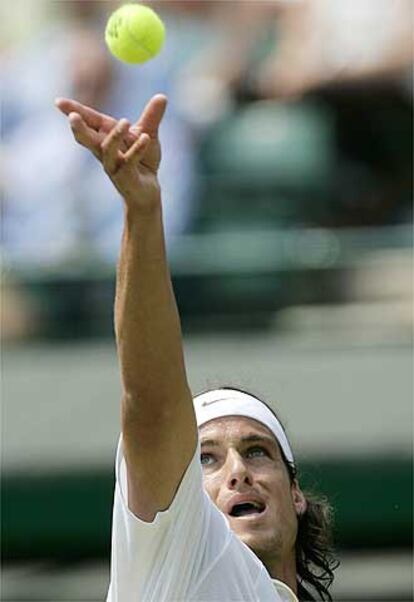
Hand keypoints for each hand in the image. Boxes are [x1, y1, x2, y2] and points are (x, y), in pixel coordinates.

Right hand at [55, 94, 166, 210]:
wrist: (148, 191)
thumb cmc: (143, 162)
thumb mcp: (148, 135)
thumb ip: (152, 117)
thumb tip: (162, 96)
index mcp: (106, 137)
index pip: (90, 121)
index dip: (74, 111)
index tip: (58, 102)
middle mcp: (105, 152)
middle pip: (88, 138)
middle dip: (79, 128)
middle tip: (72, 116)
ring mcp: (113, 166)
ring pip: (107, 150)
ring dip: (114, 136)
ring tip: (125, 121)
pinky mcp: (126, 177)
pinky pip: (129, 162)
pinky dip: (137, 150)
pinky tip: (145, 139)